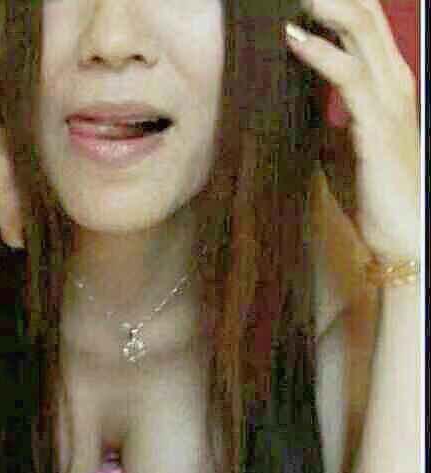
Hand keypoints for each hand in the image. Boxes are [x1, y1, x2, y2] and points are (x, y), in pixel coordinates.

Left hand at [286, 0, 420, 263]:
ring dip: (324, 5)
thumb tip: (294, 104)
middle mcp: (393, 79)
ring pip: (360, 29)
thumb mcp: (339, 146)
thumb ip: (324, 118)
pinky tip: (291, 37)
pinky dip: (317, 52)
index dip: (332, 2)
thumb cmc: (370, 190)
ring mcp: (389, 97)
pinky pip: (348, 74)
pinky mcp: (377, 122)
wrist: (399, 231)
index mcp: (386, 82)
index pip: (362, 23)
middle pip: (364, 12)